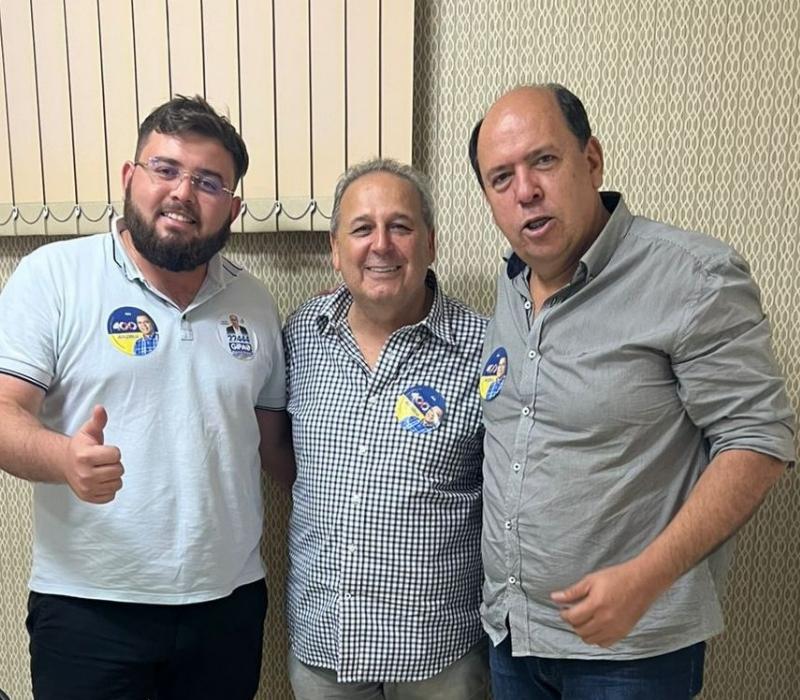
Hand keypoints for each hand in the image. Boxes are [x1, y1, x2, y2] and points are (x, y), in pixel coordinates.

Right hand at [62, 405, 123, 503]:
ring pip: (117, 483)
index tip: (103, 451)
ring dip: (113, 477)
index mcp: (85, 457)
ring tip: (101, 470)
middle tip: (102, 461)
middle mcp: (85, 475)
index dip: (113, 451)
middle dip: (114, 464)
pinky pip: (111, 495)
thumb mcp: (89, 431)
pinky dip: (109, 488)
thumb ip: (98, 420)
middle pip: (119, 470)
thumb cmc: (81, 447)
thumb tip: (100, 408)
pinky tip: (100, 481)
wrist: (65, 464)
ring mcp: (86, 488)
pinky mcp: (89, 498)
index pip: (116, 455)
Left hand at [550, 559, 665, 647]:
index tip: (563, 609)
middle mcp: (605, 620)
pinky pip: (604, 643)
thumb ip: (572, 592)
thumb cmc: (617, 577)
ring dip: (583, 631)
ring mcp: (615, 629)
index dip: (564, 614)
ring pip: (590, 640)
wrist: (643, 582)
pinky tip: (596, 626)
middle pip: (580, 630)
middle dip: (572, 622)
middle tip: (573, 613)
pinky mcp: (623, 633)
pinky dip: (596, 638)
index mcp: (596, 605)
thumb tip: (554, 598)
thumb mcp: (591, 580)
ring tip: (583, 619)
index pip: (572, 618)